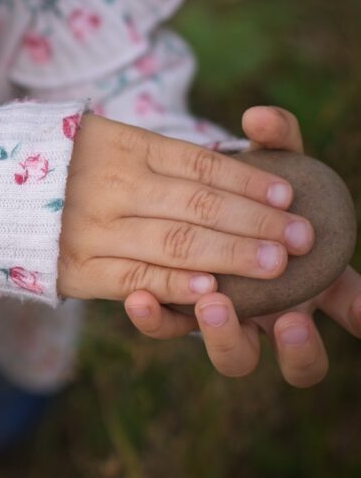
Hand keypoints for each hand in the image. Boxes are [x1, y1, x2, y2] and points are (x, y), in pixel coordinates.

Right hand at [58, 111, 313, 303]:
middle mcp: (111, 184)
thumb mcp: (106, 137)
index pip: (201, 164)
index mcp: (123, 144)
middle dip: (257, 222)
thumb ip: (161, 153)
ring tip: (276, 263)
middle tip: (301, 236)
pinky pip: (138, 279)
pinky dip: (178, 288)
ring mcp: (93, 228)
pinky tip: (214, 292)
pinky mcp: (79, 269)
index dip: (250, 180)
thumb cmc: (66, 164)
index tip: (289, 194)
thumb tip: (233, 162)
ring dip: (233, 256)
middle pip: (199, 204)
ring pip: (177, 244)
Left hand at [123, 106, 360, 385]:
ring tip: (212, 302)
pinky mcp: (178, 315)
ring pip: (235, 356)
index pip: (351, 307)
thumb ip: (274, 137)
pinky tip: (139, 299)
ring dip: (226, 336)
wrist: (187, 195)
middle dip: (301, 348)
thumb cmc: (248, 181)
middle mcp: (278, 311)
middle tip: (288, 321)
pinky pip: (169, 330)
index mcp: (315, 278)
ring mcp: (230, 320)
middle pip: (302, 360)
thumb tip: (259, 117)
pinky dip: (155, 318)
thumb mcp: (268, 157)